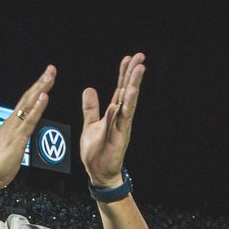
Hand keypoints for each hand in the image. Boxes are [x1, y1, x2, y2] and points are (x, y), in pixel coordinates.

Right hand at [0, 66, 54, 191]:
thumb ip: (14, 140)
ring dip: (41, 89)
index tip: (45, 79)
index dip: (36, 89)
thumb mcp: (9, 149)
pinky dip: (38, 107)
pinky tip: (44, 97)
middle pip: (28, 98)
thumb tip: (17, 140)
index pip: (26, 103)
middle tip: (51, 69)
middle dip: (41, 82)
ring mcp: (15, 129)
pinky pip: (30, 120)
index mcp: (11, 125)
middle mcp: (12, 123)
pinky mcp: (18, 139)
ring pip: (29, 104)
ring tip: (50, 77)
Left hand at [81, 53, 145, 186]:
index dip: (123, 74)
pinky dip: (128, 103)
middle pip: (127, 90)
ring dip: (134, 84)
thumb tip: (89, 89)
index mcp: (113, 113)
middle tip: (140, 56)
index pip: (119, 89)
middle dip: (132, 73)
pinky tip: (130, 91)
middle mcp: (120, 117)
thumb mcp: (90, 124)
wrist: (98, 172)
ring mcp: (122, 125)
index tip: (128, 59)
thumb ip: (90, 108)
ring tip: (140, 68)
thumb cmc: (96, 151)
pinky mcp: (121, 134)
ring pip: (129, 101)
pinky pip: (125, 116)